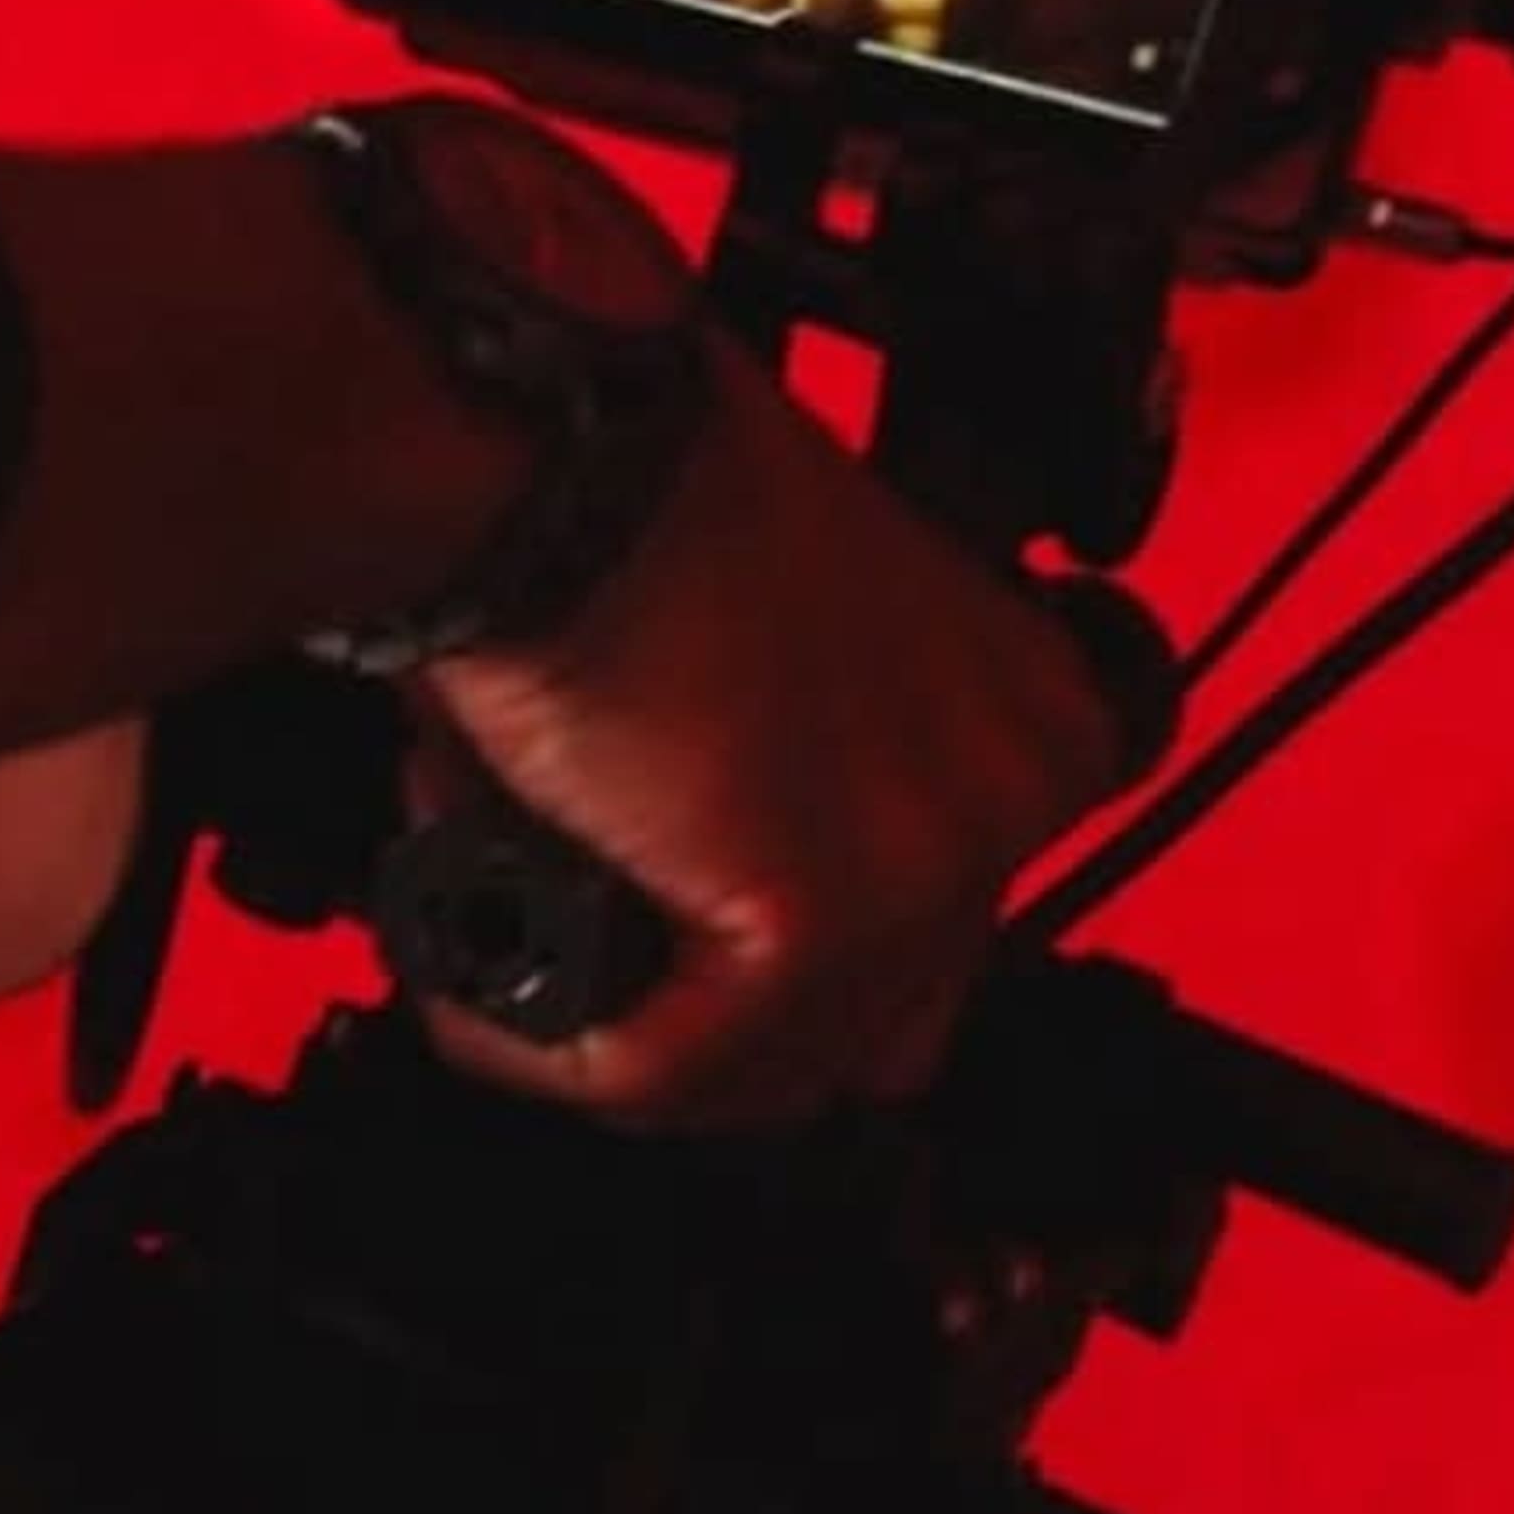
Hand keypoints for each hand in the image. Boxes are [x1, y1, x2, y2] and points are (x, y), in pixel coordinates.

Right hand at [419, 304, 1123, 1123]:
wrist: (556, 439)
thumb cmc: (636, 489)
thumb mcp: (792, 644)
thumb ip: (814, 786)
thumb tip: (718, 921)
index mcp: (1040, 717)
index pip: (951, 933)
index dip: (802, 957)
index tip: (686, 925)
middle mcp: (1017, 793)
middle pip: (872, 1024)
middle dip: (718, 1009)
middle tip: (587, 943)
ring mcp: (931, 864)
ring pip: (771, 1072)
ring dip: (619, 1027)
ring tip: (504, 920)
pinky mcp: (815, 923)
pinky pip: (667, 1074)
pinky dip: (540, 1050)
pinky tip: (473, 995)